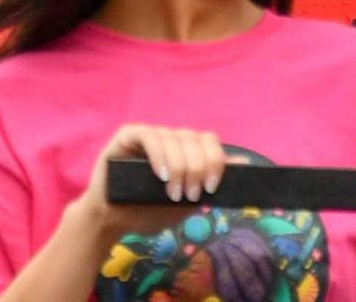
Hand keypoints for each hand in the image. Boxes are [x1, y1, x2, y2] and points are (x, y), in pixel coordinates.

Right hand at [82, 123, 228, 232]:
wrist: (113, 221)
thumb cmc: (148, 211)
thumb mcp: (186, 200)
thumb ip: (210, 182)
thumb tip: (243, 164)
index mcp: (185, 151)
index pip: (209, 141)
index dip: (215, 160)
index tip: (211, 187)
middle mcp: (169, 139)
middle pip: (195, 138)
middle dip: (198, 167)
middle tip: (190, 194)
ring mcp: (149, 134)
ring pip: (174, 138)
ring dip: (179, 167)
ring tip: (172, 193)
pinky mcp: (127, 135)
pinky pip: (149, 136)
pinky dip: (159, 155)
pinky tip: (161, 175)